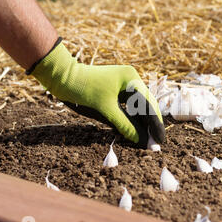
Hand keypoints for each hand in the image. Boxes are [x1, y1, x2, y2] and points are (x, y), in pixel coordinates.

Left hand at [29, 40, 164, 146]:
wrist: (62, 78)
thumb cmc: (83, 90)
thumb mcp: (106, 110)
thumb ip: (126, 126)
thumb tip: (142, 141)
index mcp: (131, 78)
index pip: (148, 104)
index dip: (155, 124)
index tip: (160, 141)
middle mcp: (131, 79)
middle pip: (147, 105)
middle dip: (152, 124)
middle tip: (157, 144)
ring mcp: (124, 84)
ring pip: (139, 107)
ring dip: (143, 123)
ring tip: (149, 141)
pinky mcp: (116, 90)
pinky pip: (129, 106)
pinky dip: (133, 119)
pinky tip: (137, 131)